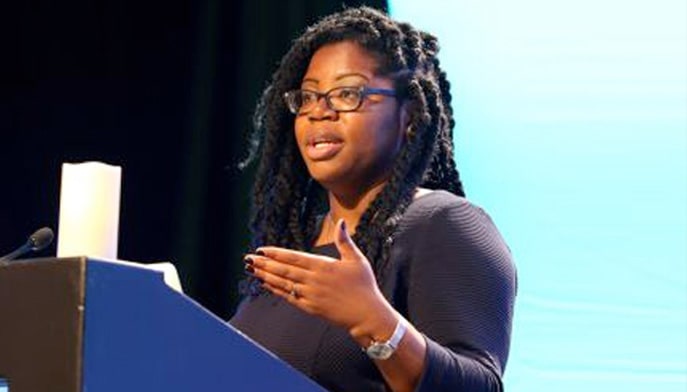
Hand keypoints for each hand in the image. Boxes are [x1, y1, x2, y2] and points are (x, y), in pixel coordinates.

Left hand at [246, 219, 396, 337]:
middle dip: (264, 264)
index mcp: (323, 266)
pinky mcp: (310, 308)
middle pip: (283, 270)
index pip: (294, 258)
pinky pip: (288, 297)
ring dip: (266, 276)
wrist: (367, 315)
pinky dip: (276, 290)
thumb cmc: (364, 286)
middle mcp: (314, 281)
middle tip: (248, 259)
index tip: (261, 249)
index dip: (276, 253)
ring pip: (283, 284)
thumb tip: (341, 222)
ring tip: (252, 270)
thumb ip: (345, 241)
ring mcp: (310, 295)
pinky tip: (266, 284)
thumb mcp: (357, 259)